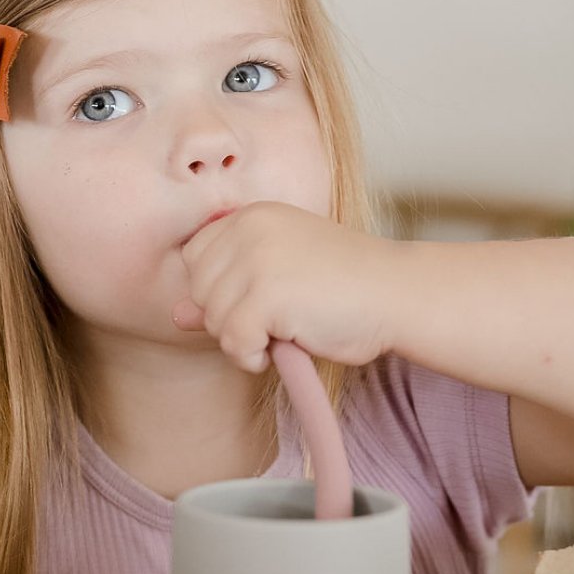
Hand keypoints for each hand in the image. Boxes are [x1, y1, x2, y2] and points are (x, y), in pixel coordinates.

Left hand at [172, 201, 398, 371]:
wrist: (396, 293)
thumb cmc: (346, 288)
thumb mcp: (280, 280)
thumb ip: (228, 291)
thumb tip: (177, 316)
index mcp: (252, 216)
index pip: (196, 257)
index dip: (220, 290)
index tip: (260, 300)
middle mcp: (249, 229)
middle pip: (198, 291)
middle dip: (229, 317)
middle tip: (278, 319)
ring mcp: (256, 260)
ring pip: (212, 320)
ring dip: (244, 340)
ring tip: (286, 330)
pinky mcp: (266, 296)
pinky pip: (233, 342)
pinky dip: (253, 357)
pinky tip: (286, 346)